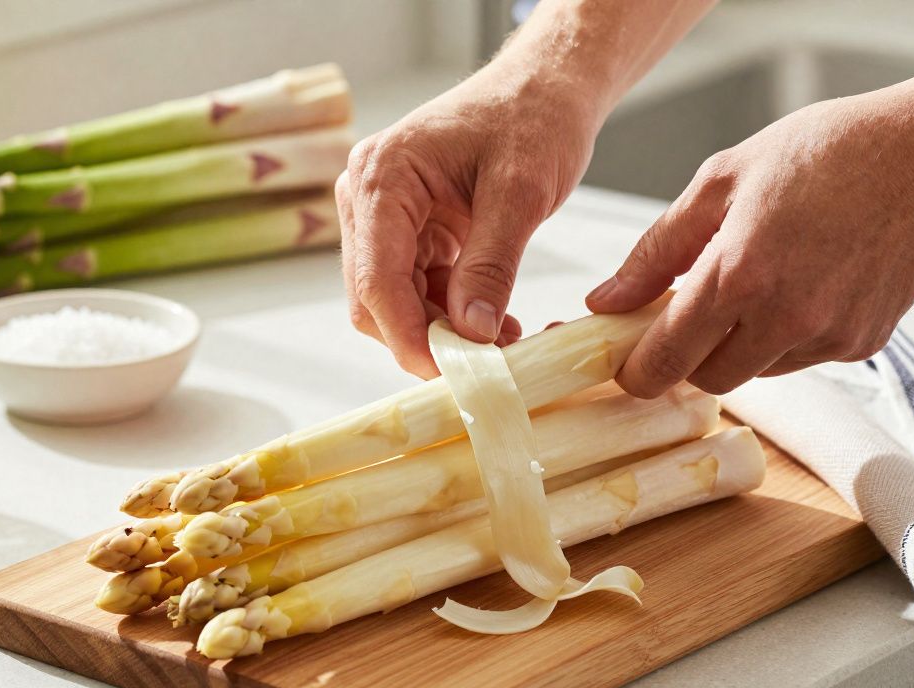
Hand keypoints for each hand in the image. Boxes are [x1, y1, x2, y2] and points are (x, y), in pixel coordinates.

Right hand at [337, 58, 600, 376]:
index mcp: (382, 177)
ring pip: (393, 301)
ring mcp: (383, 215)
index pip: (376, 278)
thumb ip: (491, 264)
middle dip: (424, 337)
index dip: (408, 336)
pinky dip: (449, 312)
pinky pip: (415, 288)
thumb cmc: (533, 118)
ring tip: (501, 342)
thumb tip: (470, 333)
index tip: (451, 374)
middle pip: (374, 298)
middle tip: (485, 364)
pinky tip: (493, 321)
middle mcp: (368, 197)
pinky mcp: (406, 229)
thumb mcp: (520, 192)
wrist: (545, 87)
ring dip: (440, 330)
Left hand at [587, 74, 913, 397]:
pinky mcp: (862, 343)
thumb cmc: (826, 153)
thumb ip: (656, 249)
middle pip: (708, 378)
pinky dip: (786, 336)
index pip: (666, 360)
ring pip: (756, 372)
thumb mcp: (721, 181)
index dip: (637, 372)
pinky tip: (802, 283)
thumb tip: (606, 299)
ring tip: (759, 281)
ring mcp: (828, 335)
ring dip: (739, 345)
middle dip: (689, 355)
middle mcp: (784, 316)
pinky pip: (801, 359)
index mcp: (739, 273)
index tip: (627, 366)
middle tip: (691, 312)